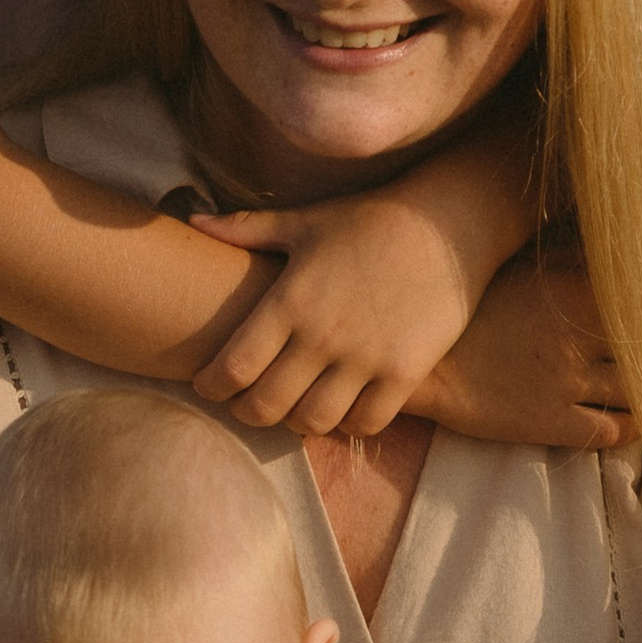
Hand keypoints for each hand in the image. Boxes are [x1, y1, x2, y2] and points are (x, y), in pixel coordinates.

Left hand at [188, 187, 491, 438]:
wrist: (448, 222)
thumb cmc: (369, 219)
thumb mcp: (304, 221)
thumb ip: (245, 228)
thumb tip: (193, 220)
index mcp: (290, 300)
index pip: (233, 366)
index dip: (212, 386)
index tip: (209, 386)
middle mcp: (324, 335)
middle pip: (266, 405)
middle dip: (246, 412)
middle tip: (245, 405)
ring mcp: (366, 358)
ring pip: (313, 422)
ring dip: (295, 423)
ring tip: (292, 409)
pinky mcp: (406, 371)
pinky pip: (365, 423)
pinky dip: (347, 424)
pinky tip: (342, 408)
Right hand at [433, 253, 634, 457]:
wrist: (427, 360)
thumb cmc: (476, 306)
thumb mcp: (525, 265)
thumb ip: (573, 252)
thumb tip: (618, 238)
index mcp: (577, 290)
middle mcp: (579, 337)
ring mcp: (568, 382)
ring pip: (639, 391)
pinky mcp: (553, 421)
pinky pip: (611, 430)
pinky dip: (633, 427)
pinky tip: (639, 420)